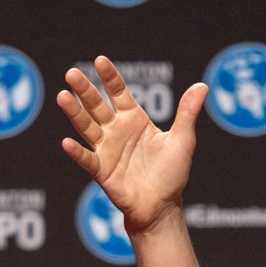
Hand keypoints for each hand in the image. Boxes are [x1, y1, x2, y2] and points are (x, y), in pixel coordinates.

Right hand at [57, 56, 208, 235]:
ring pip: (87, 126)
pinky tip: (67, 142)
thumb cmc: (172, 173)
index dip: (109, 77)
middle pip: (96, 105)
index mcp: (134, 119)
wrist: (163, 206)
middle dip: (84, 90)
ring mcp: (106, 150)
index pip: (118, 92)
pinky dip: (77, 152)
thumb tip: (203, 85)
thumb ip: (188, 113)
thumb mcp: (183, 141)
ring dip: (74, 113)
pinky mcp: (102, 170)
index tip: (100, 61)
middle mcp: (116, 131)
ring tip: (62, 96)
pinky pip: (87, 159)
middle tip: (72, 73)